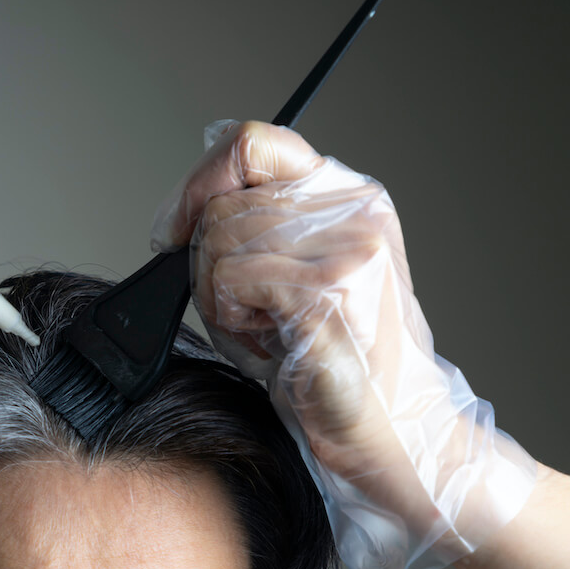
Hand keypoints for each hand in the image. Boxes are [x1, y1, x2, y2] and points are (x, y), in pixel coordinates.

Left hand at [152, 120, 535, 568]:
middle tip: (245, 309)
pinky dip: (230, 317)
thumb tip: (183, 211)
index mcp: (345, 194)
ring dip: (219, 296)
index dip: (201, 180)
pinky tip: (269, 339)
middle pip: (223, 202)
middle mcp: (353, 207)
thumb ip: (247, 227)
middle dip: (207, 264)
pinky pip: (231, 279)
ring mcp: (347, 244)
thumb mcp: (284, 274)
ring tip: (265, 326)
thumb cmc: (330, 357)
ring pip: (218, 240)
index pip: (253, 141)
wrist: (391, 427)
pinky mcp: (331, 288)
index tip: (178, 226)